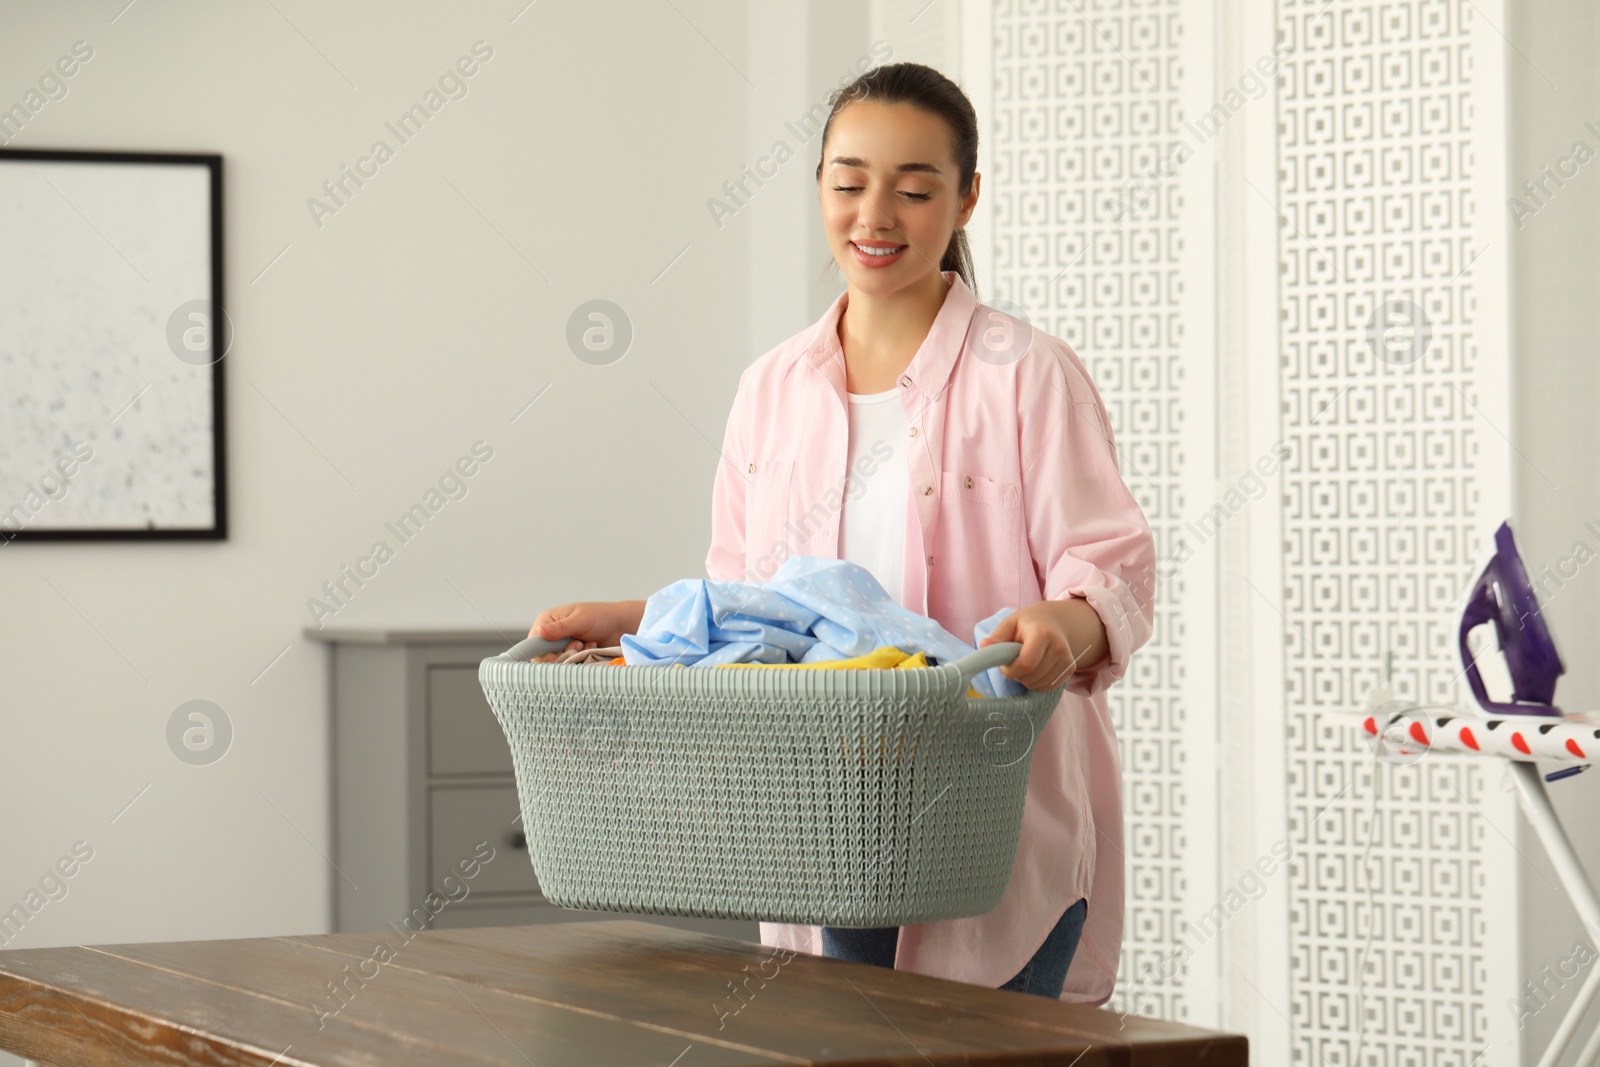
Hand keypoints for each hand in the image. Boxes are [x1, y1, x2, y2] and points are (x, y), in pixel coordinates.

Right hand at [529, 600, 644, 652]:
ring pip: (558, 663)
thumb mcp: (580, 620)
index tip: (556, 655)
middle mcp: (551, 635)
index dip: (542, 653)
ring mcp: (562, 646)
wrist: (621, 626)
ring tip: (586, 645)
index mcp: (548, 621)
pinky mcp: (572, 656)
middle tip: (578, 645)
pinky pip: (570, 666)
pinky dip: (581, 659)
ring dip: (573, 656)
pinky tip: (591, 648)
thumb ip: (560, 628)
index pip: (533, 643)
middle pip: (544, 657)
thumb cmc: (601, 616)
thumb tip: (540, 631)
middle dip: (562, 654)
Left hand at [978, 597, 1107, 689]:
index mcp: (1043, 634)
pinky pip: (1048, 687)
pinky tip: (1035, 669)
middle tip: (1014, 661)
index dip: (1011, 670)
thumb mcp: (1009, 624)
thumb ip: (996, 637)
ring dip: (1026, 679)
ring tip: (1026, 663)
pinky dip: (1037, 683)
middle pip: (1031, 677)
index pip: (1026, 664)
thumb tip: (983, 647)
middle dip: (1017, 674)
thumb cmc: (1027, 624)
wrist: (1054, 622)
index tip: (1004, 662)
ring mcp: (1067, 660)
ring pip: (1039, 685)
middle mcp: (1059, 647)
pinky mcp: (1070, 669)